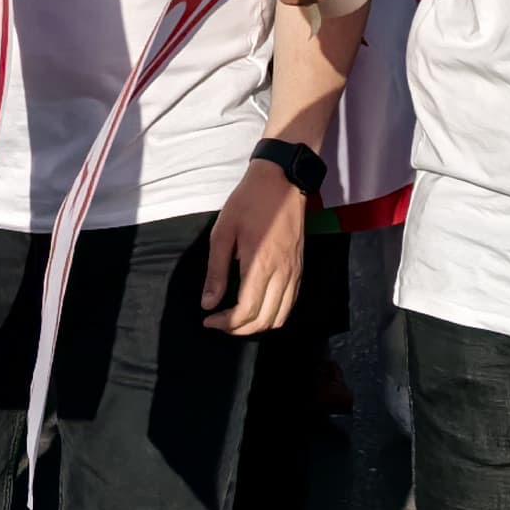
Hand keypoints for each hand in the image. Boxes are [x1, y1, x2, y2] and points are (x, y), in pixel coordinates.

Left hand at [199, 162, 307, 335]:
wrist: (282, 180)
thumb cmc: (248, 202)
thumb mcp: (223, 232)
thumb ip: (216, 271)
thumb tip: (208, 303)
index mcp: (261, 264)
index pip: (247, 311)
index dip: (226, 323)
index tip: (209, 320)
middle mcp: (283, 273)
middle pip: (264, 320)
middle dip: (239, 329)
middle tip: (219, 322)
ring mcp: (295, 272)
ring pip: (281, 317)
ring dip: (258, 325)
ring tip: (236, 319)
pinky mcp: (300, 268)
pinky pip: (290, 304)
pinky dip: (274, 315)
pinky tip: (257, 307)